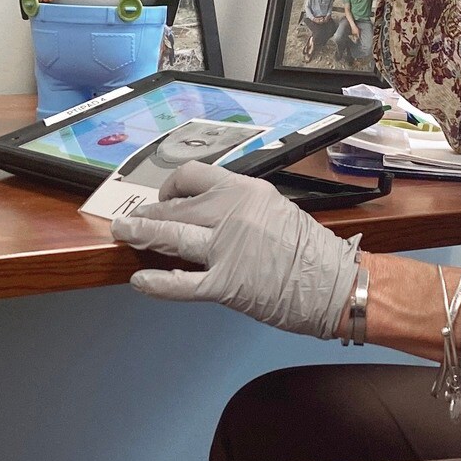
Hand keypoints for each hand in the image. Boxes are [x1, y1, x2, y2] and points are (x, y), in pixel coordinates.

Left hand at [111, 162, 359, 337]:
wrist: (336, 284)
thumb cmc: (312, 252)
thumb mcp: (276, 210)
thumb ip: (240, 209)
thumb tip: (210, 215)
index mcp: (245, 190)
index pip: (194, 176)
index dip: (172, 187)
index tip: (166, 198)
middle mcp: (231, 212)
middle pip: (176, 206)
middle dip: (149, 214)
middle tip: (131, 219)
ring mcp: (225, 248)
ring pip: (170, 236)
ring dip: (141, 234)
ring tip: (124, 234)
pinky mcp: (225, 284)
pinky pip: (181, 282)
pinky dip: (156, 282)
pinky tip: (139, 280)